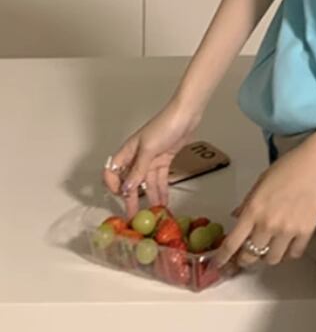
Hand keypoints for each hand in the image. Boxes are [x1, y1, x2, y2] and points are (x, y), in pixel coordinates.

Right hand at [102, 99, 202, 218]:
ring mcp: (152, 159)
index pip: (112, 171)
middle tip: (135, 217)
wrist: (186, 115)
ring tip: (152, 215)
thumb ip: (138, 170)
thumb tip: (126, 189)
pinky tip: (163, 203)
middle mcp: (138, 157)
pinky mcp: (165, 160)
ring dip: (149, 198)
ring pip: (147, 183)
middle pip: (131, 181)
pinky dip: (161, 191)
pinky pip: (160, 179)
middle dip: (132, 198)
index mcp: (128, 151)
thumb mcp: (149, 148)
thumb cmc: (164, 126)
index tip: (120, 197)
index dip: (113, 185)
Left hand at [213, 137, 315, 269]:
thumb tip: (237, 218)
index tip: (218, 265)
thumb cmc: (287, 168)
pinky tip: (287, 243)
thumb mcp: (260, 183)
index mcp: (253, 210)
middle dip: (245, 258)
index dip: (222, 258)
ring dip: (267, 255)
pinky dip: (288, 252)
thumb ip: (247, 203)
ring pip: (271, 259)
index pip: (232, 243)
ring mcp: (288, 230)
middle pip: (250, 256)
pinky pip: (293, 254)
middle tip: (247, 254)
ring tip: (270, 245)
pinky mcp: (306, 232)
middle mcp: (268, 224)